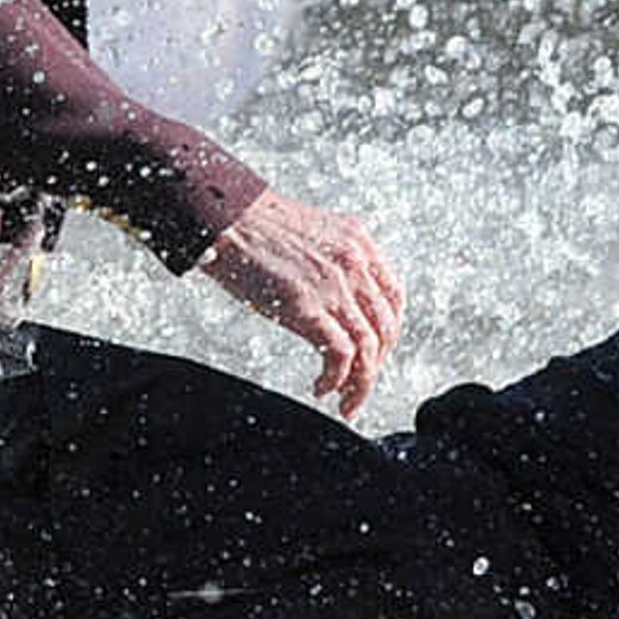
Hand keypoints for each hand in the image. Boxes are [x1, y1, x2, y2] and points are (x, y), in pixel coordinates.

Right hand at [198, 188, 405, 416]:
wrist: (224, 216)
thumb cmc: (251, 225)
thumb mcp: (309, 233)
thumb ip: (329, 258)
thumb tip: (330, 295)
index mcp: (358, 241)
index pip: (394, 297)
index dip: (388, 333)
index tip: (374, 354)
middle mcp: (354, 262)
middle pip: (386, 327)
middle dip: (377, 365)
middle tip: (359, 387)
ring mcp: (333, 284)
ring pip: (369, 347)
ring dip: (361, 384)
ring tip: (345, 402)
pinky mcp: (307, 306)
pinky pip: (341, 355)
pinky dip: (336, 380)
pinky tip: (321, 388)